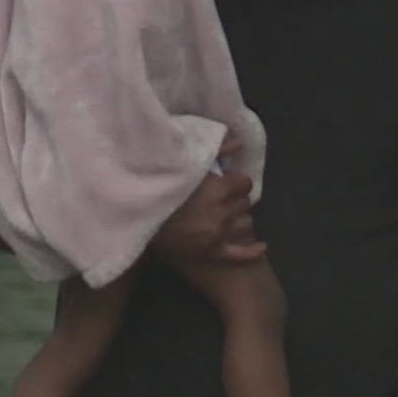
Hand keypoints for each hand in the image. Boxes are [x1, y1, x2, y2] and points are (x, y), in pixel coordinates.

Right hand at [150, 143, 265, 266]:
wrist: (136, 217)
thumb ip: (215, 150)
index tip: (224, 182)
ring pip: (245, 224)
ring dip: (238, 218)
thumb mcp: (185, 163)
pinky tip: (261, 246)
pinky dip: (251, 250)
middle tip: (220, 197)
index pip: (244, 183)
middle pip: (245, 203)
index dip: (235, 181)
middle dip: (235, 199)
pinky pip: (240, 254)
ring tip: (225, 215)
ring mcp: (218, 235)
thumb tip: (239, 142)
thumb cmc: (159, 185)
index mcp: (216, 189)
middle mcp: (221, 213)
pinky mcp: (212, 253)